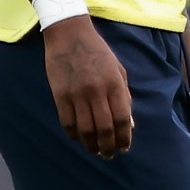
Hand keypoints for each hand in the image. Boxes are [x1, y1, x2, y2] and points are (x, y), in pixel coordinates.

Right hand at [43, 15, 133, 157]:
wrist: (69, 34)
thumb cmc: (97, 51)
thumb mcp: (118, 70)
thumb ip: (124, 96)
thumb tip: (130, 124)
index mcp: (114, 84)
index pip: (123, 119)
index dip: (125, 138)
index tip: (125, 148)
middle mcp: (97, 91)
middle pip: (105, 129)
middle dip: (109, 147)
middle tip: (109, 155)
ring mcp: (77, 94)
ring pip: (85, 130)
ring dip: (91, 145)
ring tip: (95, 151)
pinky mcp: (60, 95)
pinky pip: (67, 123)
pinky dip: (74, 135)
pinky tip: (79, 139)